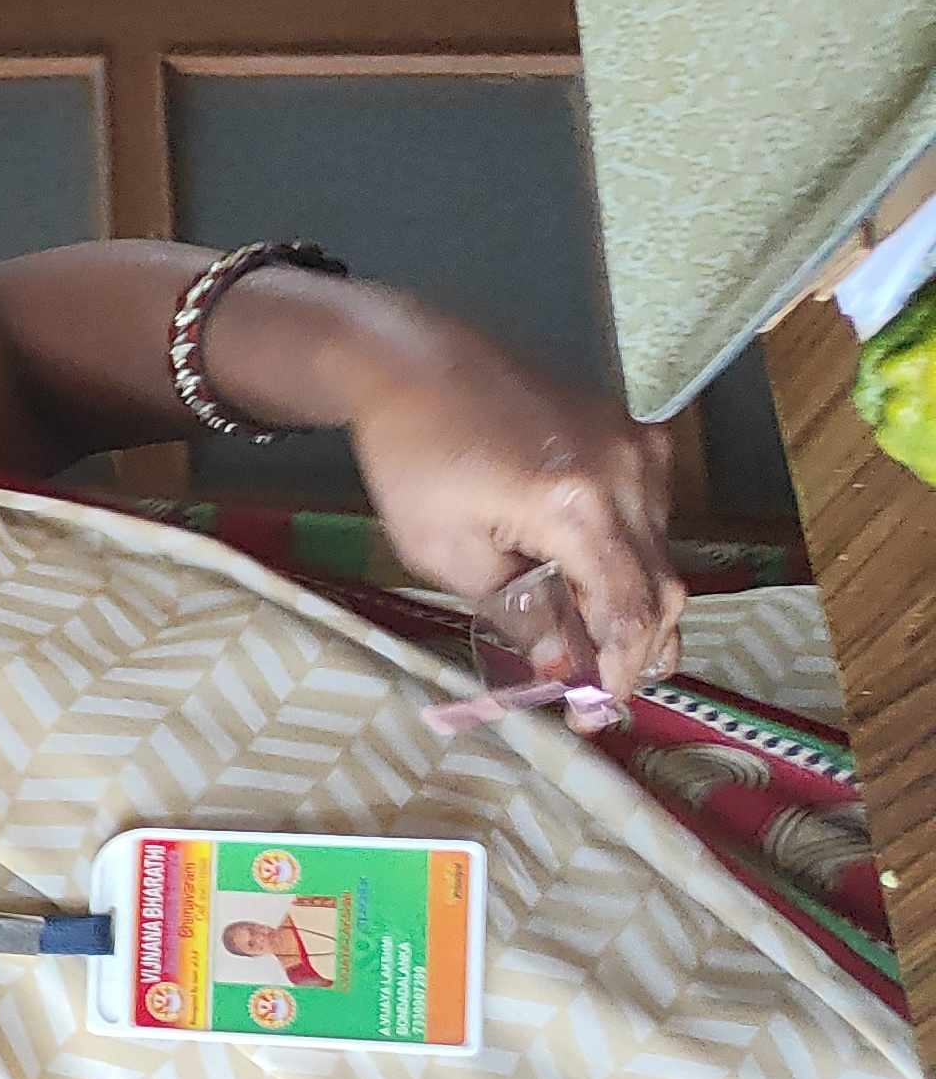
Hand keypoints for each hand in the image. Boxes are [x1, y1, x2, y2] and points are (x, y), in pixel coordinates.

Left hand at [342, 332, 682, 703]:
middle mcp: (630, 472)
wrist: (416, 365)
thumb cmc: (414, 460)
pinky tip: (583, 583)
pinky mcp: (639, 433)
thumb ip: (520, 613)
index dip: (620, 673)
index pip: (628, 612)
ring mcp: (642, 447)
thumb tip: (568, 668)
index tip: (593, 713)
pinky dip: (626, 559)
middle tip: (598, 693)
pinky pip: (651, 515)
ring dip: (630, 605)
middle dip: (638, 651)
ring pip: (662, 554)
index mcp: (577, 506)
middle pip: (664, 588)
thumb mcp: (448, 555)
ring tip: (583, 643)